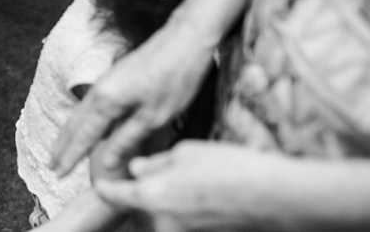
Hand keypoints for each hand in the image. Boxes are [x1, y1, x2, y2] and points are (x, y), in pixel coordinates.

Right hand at [51, 18, 214, 176]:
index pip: (83, 136)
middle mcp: (100, 90)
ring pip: (79, 113)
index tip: (58, 174)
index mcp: (107, 101)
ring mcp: (105, 82)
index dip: (70, 157)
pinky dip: (80, 121)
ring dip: (67, 133)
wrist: (184, 38)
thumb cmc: (175, 77)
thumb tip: (105, 163)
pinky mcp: (114, 78)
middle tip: (50, 167)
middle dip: (61, 146)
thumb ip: (127, 140)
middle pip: (73, 123)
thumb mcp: (155, 116)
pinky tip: (82, 127)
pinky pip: (88, 105)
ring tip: (59, 150)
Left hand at [96, 141, 282, 230]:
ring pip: (158, 218)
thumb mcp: (186, 152)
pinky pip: (179, 223)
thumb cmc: (231, 168)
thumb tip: (137, 168)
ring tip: (185, 183)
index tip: (100, 185)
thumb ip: (155, 163)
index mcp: (152, 196)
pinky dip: (180, 210)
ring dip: (161, 203)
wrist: (274, 196)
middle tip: (152, 176)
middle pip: (137, 210)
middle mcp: (163, 221)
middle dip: (138, 195)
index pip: (112, 196)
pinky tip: (198, 194)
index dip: (105, 188)